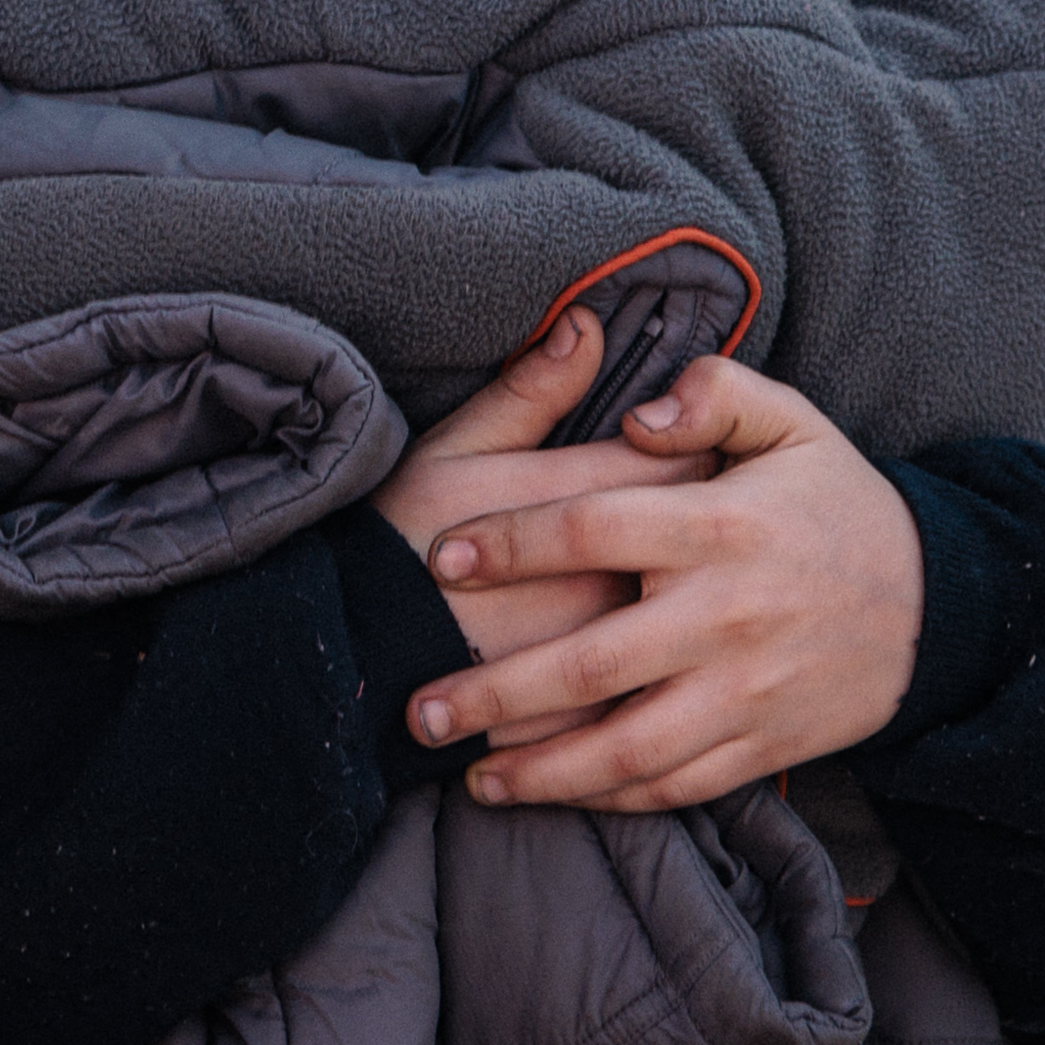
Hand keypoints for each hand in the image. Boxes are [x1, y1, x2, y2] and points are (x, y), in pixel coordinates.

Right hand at [375, 308, 712, 741]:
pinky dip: (660, 678)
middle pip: (697, 547)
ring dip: (688, 605)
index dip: (691, 449)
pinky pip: (654, 696)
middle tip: (688, 520)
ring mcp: (606, 660)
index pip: (688, 461)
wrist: (345, 655)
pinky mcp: (592, 721)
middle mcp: (612, 585)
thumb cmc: (396, 540)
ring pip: (684, 625)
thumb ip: (530, 393)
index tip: (681, 450)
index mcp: (586, 509)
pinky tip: (651, 668)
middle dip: (698, 530)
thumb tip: (587, 323)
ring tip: (677, 591)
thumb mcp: (452, 450)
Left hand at [401, 355, 925, 813]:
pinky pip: (674, 787)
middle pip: (592, 662)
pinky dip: (608, 799)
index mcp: (723, 526)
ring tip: (470, 777)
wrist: (936, 606)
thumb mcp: (793, 422)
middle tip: (418, 707)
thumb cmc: (837, 504)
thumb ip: (714, 395)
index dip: (512, 542)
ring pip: (627, 750)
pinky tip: (551, 795)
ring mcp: (745, 692)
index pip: (594, 527)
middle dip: (495, 691)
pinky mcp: (763, 747)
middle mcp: (729, 615)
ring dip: (542, 773)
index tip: (443, 553)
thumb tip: (637, 416)